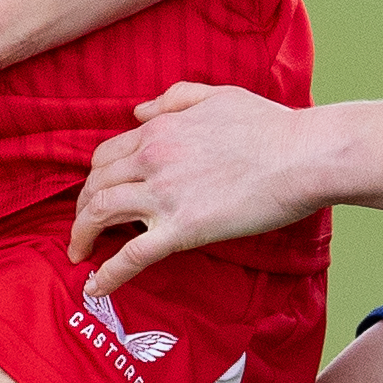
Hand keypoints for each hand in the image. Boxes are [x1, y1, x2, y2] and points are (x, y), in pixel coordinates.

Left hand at [71, 81, 343, 297]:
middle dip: (81, 209)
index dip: (95, 179)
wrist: (303, 156)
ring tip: (79, 254)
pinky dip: (108, 274)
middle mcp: (152, 158)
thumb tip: (137, 110)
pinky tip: (95, 287)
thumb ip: (173, 98)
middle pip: (95, 185)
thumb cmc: (270, 126)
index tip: (96, 197)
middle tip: (83, 229)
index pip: (106, 156)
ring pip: (100, 214)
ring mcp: (164, 195)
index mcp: (159, 129)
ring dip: (82, 236)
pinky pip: (132, 255)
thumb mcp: (217, 95)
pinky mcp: (182, 229)